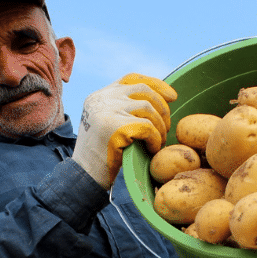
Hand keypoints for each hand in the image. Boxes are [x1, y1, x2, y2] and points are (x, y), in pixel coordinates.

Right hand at [72, 73, 177, 188]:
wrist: (84, 178)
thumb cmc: (100, 156)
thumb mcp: (108, 124)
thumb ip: (124, 109)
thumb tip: (159, 99)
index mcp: (99, 96)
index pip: (132, 79)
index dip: (156, 84)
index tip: (172, 96)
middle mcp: (101, 99)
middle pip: (143, 90)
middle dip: (162, 108)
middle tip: (166, 128)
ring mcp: (107, 111)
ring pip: (148, 108)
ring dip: (160, 127)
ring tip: (158, 142)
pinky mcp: (115, 127)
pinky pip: (147, 127)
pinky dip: (155, 139)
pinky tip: (152, 150)